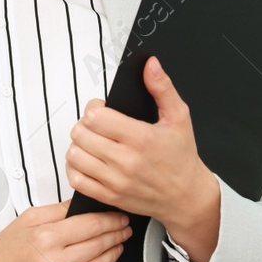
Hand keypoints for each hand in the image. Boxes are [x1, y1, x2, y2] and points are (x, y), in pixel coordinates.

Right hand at [0, 201, 130, 261]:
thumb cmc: (2, 252)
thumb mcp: (27, 220)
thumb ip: (58, 211)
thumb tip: (83, 204)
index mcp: (45, 238)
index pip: (91, 225)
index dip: (111, 220)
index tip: (119, 217)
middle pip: (98, 245)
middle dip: (116, 235)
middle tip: (124, 229)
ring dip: (113, 254)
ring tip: (118, 245)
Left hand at [65, 56, 221, 261]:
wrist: (186, 197)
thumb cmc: (182, 157)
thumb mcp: (179, 117)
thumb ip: (162, 88)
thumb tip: (150, 65)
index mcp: (141, 138)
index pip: (95, 117)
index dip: (94, 108)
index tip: (102, 109)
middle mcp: (126, 161)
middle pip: (81, 134)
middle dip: (85, 124)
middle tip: (98, 125)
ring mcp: (115, 181)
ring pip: (75, 155)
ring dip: (79, 145)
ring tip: (93, 142)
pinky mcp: (109, 196)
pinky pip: (76, 180)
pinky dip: (75, 168)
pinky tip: (88, 161)